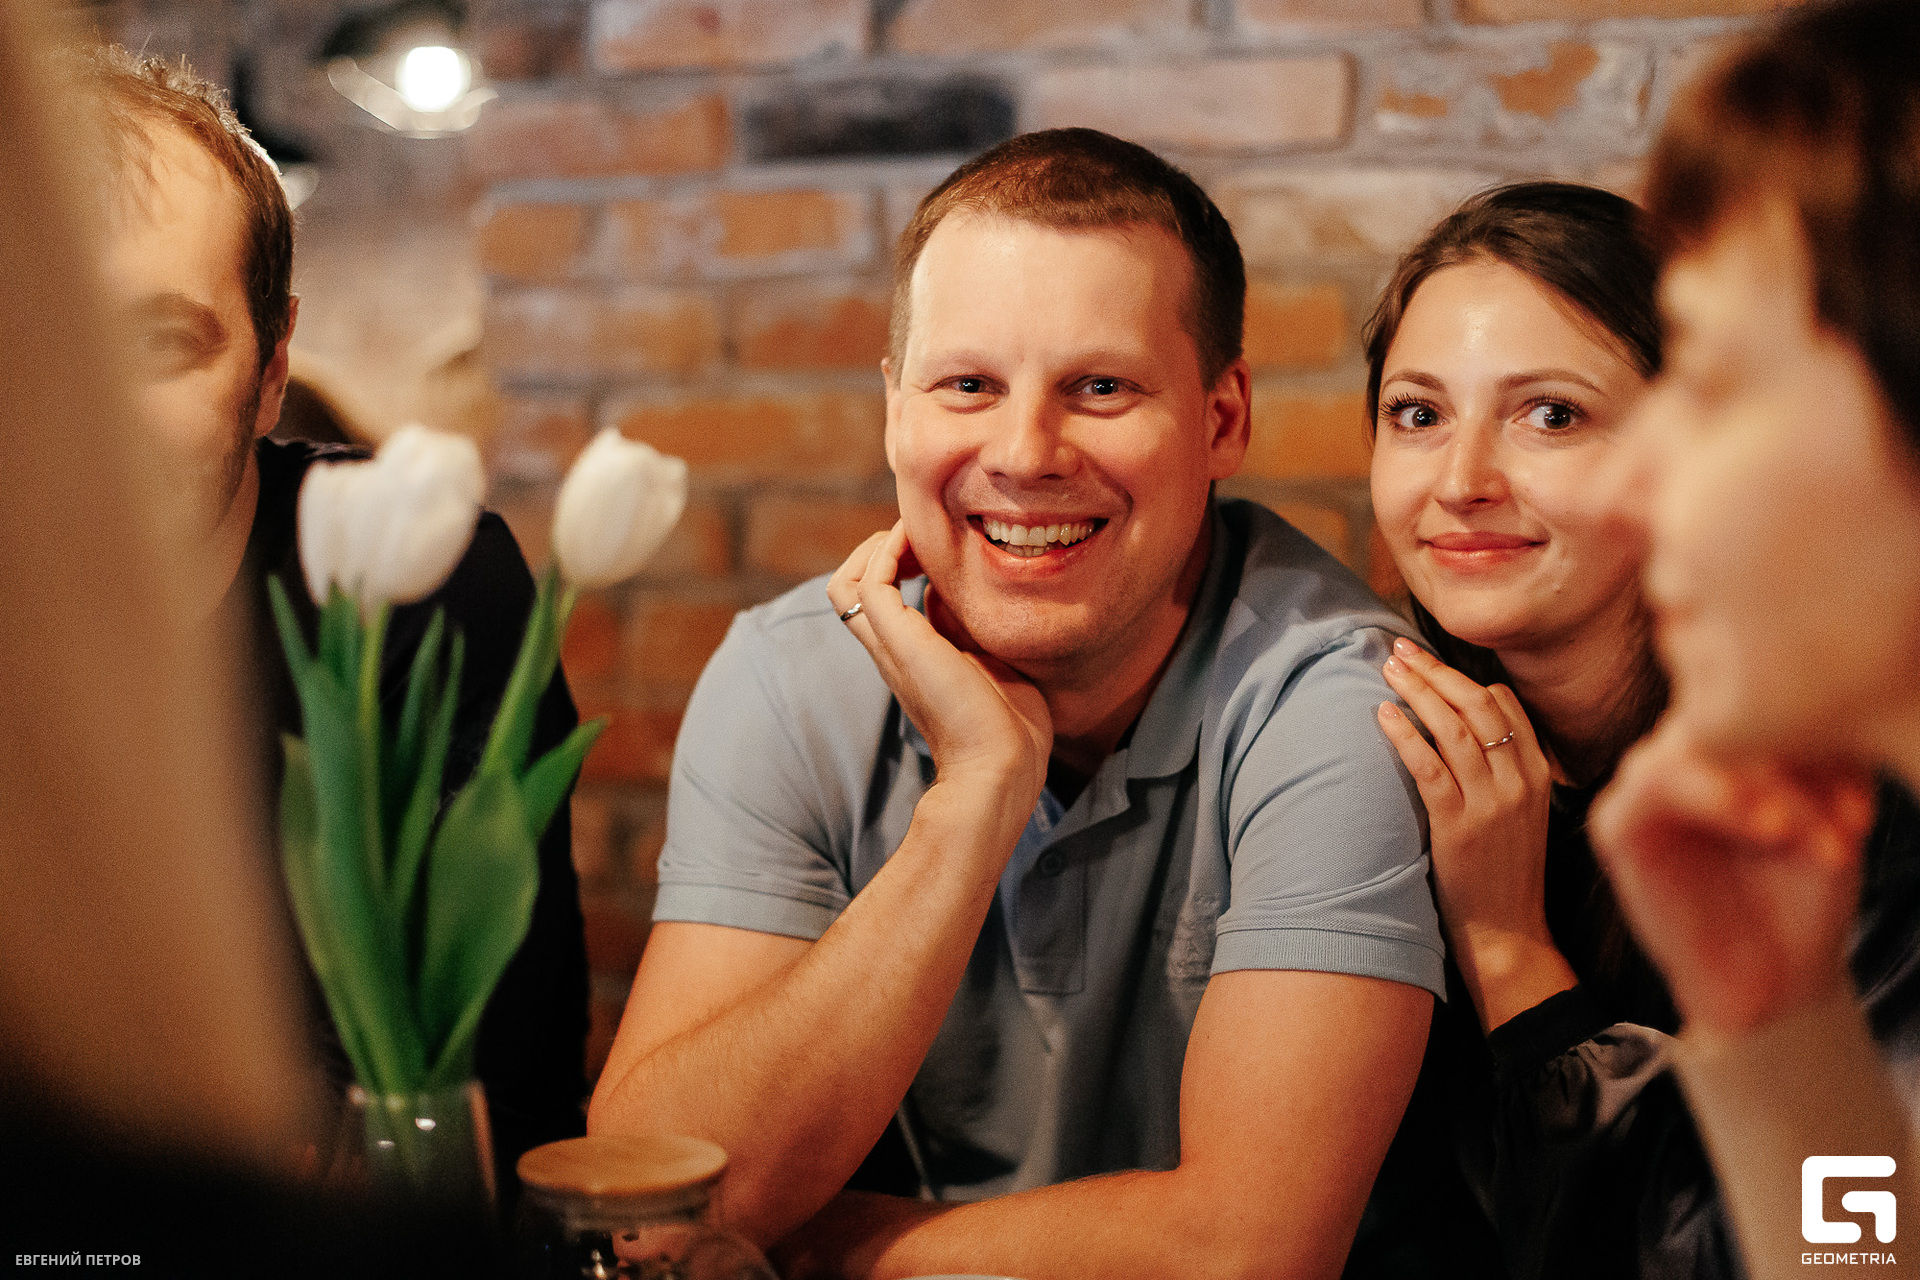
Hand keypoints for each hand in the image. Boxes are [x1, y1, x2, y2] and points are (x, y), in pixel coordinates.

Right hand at [827, 522, 1051, 806]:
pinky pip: (869, 582)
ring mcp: (892, 646)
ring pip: (844, 582)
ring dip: (876, 547)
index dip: (896, 564)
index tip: (934, 548)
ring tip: (913, 534)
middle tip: (920, 537)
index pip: (878, 603)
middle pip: (847, 590)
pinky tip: (919, 542)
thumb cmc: (1012, 730)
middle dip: (878, 549)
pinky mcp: (900, 641)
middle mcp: (893, 651)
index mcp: (912, 658)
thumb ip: (977, 631)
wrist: (1002, 767)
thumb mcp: (995, 664)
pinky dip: (887, 551)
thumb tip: (971, 593)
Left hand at [1376, 637, 1570, 1030]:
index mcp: (1538, 774)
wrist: (1507, 933)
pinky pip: (1429, 765)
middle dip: (1435, 671)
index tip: (1429, 659)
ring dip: (1416, 692)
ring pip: (1452, 727)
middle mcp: (1520, 781)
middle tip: (1399, 651)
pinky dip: (1404, 734)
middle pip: (1477, 705)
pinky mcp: (1459, 825)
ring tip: (1387, 670)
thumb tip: (1467, 727)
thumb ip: (1505, 770)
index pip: (1506, 705)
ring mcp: (1491, 802)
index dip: (1464, 676)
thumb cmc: (1505, 872)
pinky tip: (1383, 715)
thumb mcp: (1521, 813)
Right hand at [1590, 718, 1873, 1038]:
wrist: (1776, 983)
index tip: (1863, 800)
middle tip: (1844, 817)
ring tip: (1802, 832)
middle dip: (1790, 762)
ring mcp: (1644, 787)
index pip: (1757, 704)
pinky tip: (1766, 830)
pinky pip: (1652, 783)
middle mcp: (1680, 758)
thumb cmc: (1804, 897)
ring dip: (1760, 782)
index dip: (1815, 736)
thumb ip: (1815, 764)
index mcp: (1726, 745)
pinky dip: (1712, 795)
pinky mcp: (1617, 826)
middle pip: (1724, 718)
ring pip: (1693, 742)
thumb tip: (1816, 712)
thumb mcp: (1830, 818)